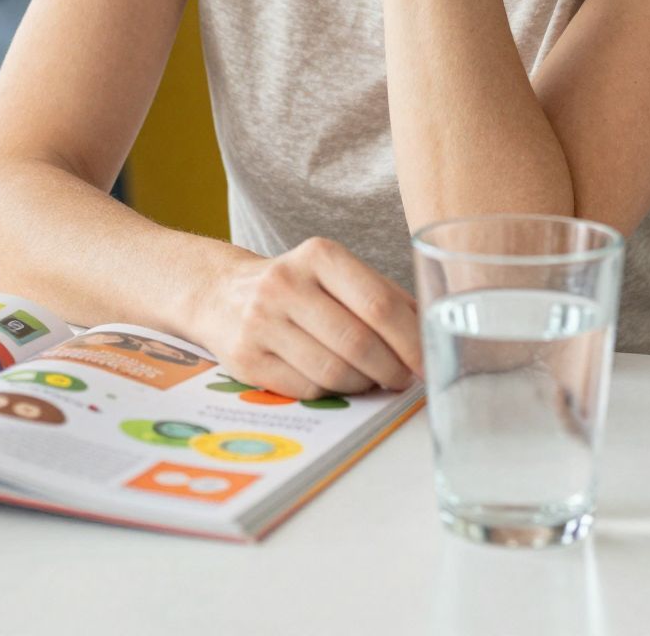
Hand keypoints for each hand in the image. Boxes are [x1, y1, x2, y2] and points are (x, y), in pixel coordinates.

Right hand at [202, 237, 422, 399]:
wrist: (220, 293)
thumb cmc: (298, 286)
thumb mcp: (335, 273)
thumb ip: (381, 296)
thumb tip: (429, 332)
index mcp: (320, 256)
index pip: (379, 304)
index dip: (410, 341)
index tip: (428, 361)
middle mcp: (286, 284)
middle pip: (358, 343)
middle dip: (391, 369)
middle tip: (404, 379)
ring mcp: (262, 322)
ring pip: (333, 372)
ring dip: (363, 384)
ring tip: (370, 379)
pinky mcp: (247, 359)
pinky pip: (306, 389)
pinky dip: (331, 392)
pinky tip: (335, 382)